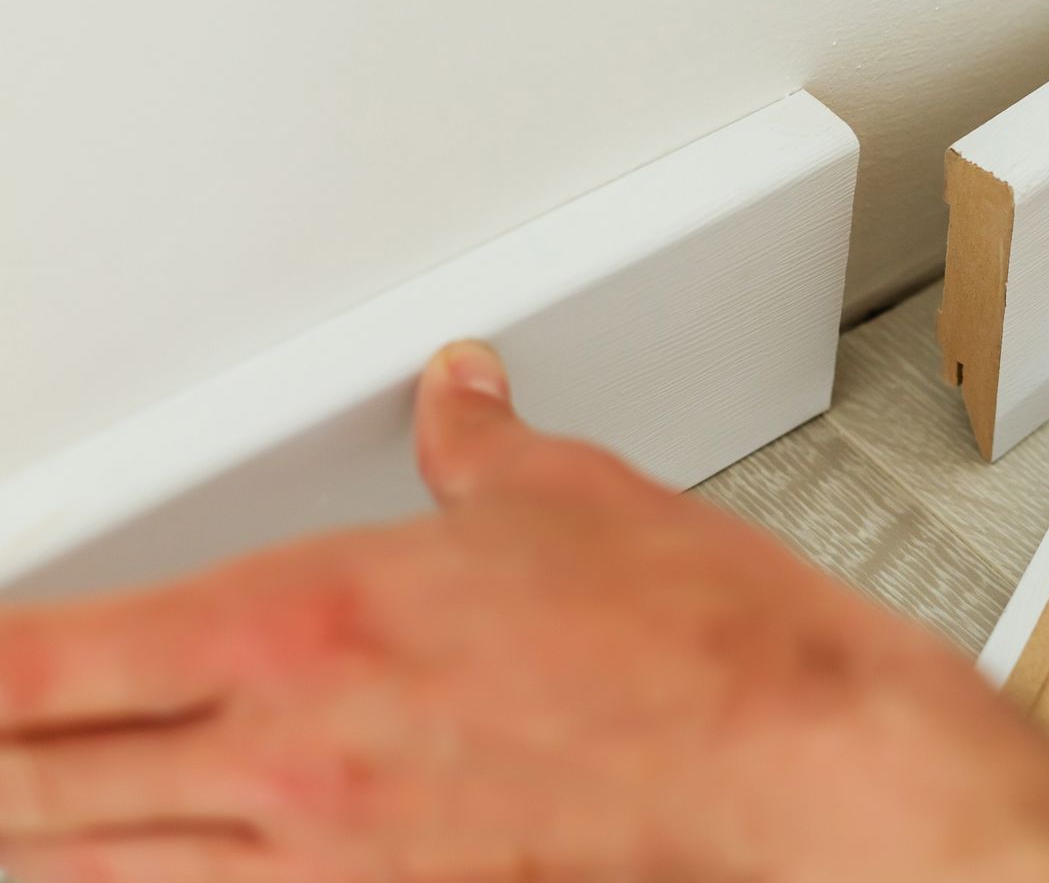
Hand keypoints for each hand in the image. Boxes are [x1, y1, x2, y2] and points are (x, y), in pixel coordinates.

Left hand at [0, 343, 1048, 882]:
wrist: (791, 753)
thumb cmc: (692, 636)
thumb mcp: (571, 495)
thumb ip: (482, 445)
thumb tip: (461, 395)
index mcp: (310, 618)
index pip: (46, 660)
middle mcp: (293, 751)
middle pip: (35, 788)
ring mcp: (335, 854)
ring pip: (104, 873)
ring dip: (38, 839)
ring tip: (20, 811)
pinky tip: (145, 870)